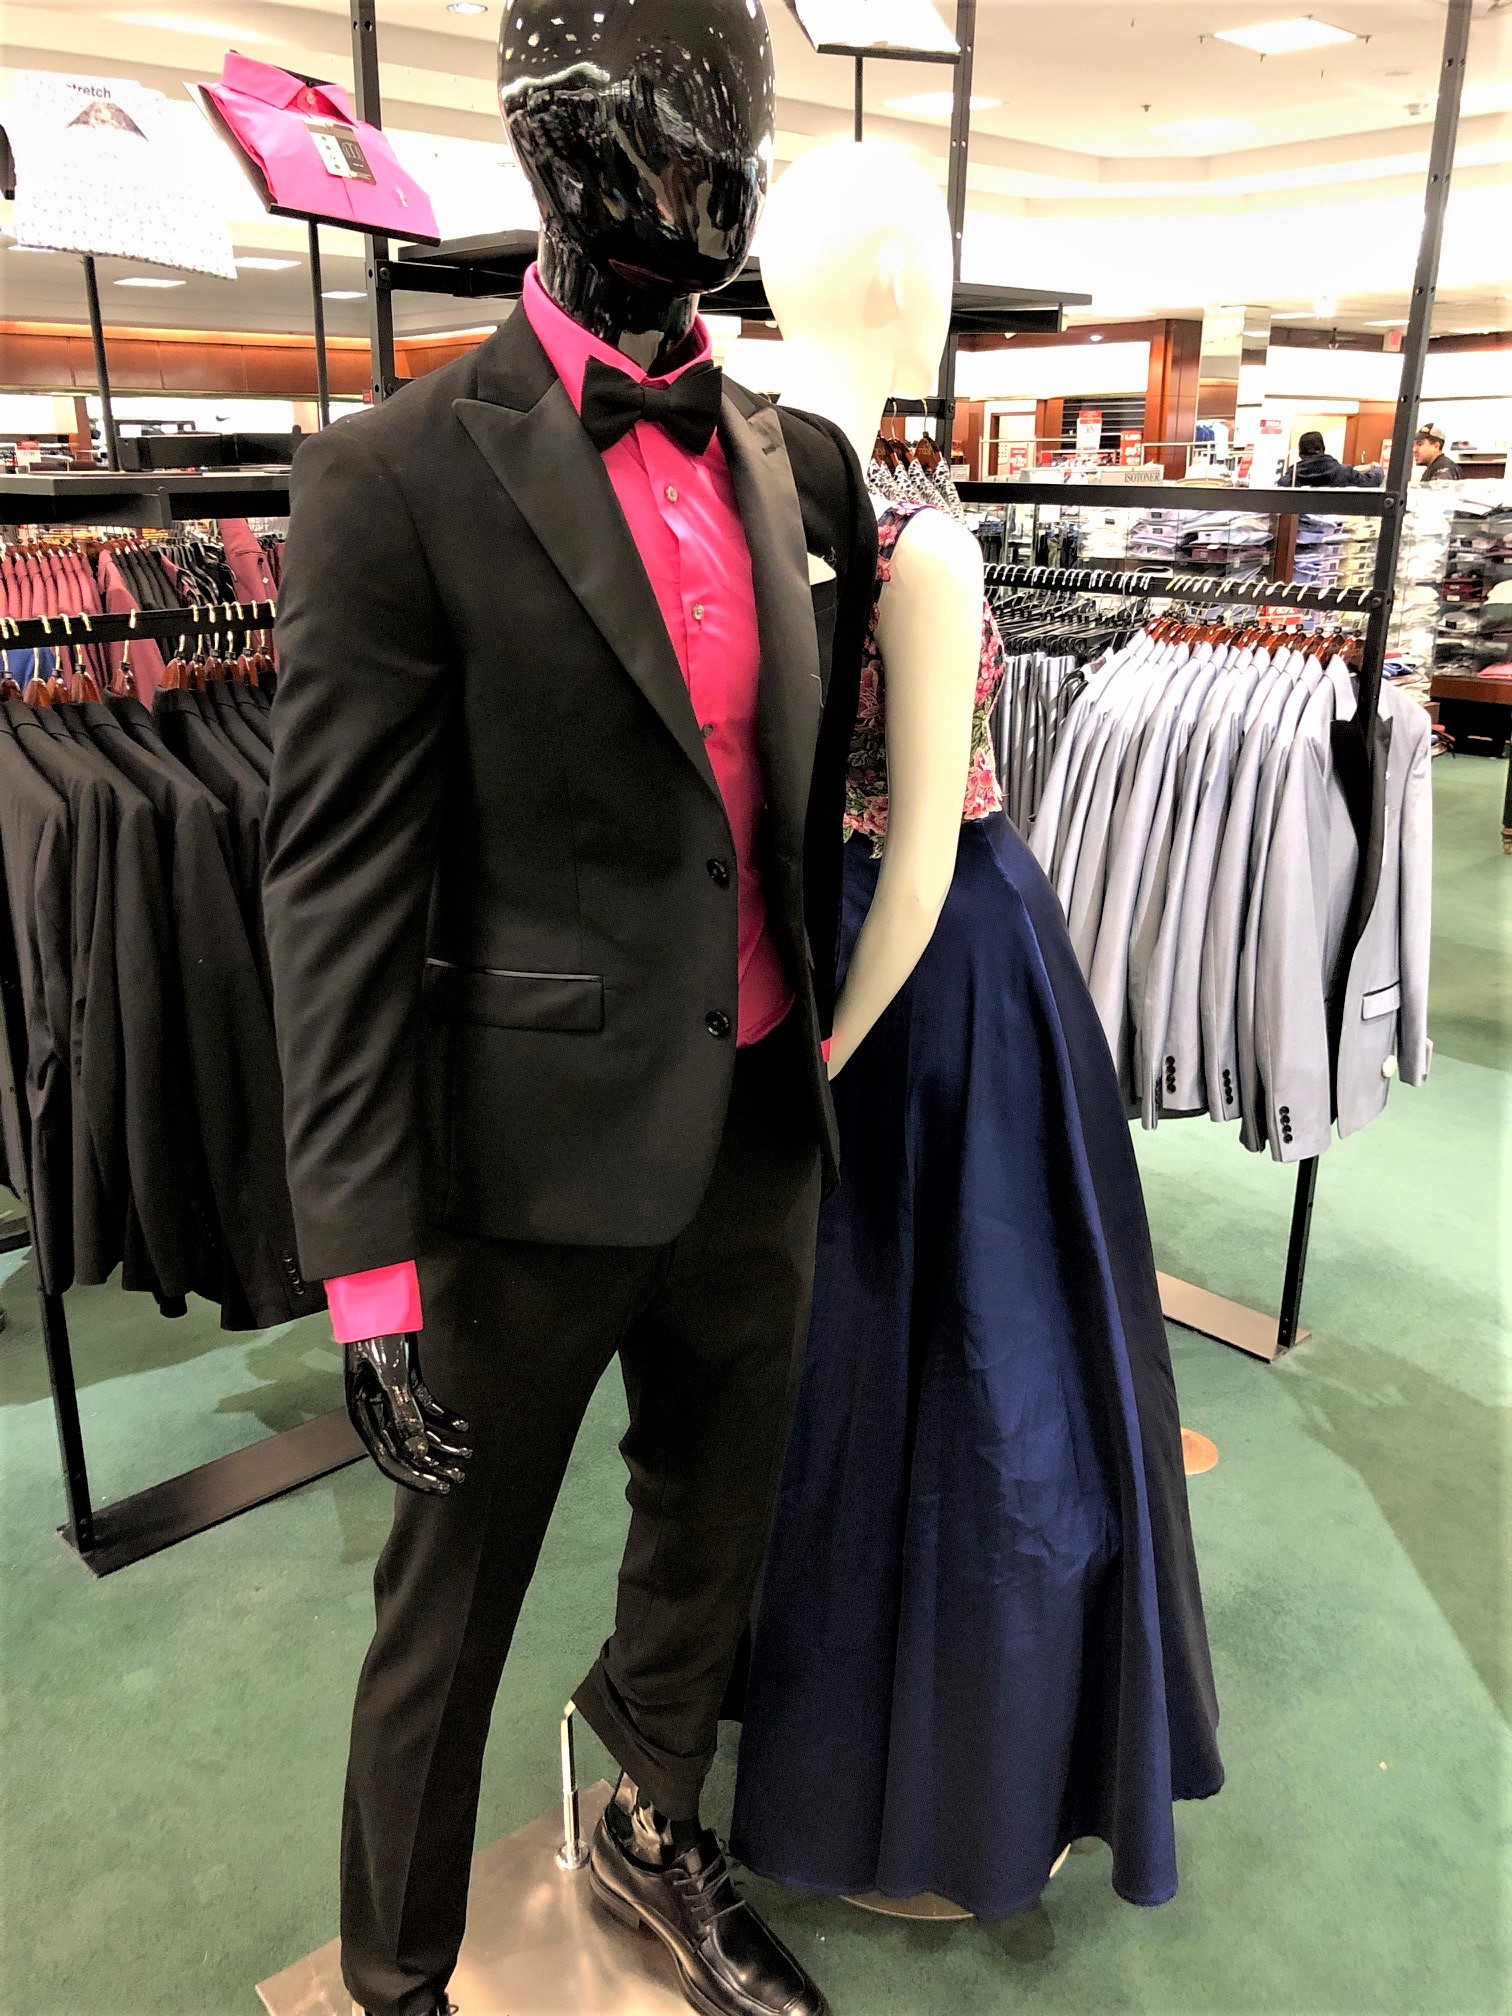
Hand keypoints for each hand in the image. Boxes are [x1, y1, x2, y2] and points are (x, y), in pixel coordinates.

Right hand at [344, 1333, 471, 1494]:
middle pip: (407, 1447)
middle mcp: (377, 1412)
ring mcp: (392, 1398)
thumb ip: (404, 1415)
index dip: (415, 1475)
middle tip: (459, 1477)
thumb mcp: (391, 1377)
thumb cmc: (377, 1338)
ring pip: (421, 1429)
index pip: (390, 1458)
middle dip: (434, 1463)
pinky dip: (445, 1417)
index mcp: (364, 1416)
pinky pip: (427, 1408)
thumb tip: (419, 1452)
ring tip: (468, 1452)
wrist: (378, 1301)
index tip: (438, 1486)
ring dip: (444, 1442)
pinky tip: (464, 1425)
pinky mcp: (407, 1383)